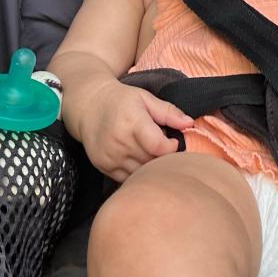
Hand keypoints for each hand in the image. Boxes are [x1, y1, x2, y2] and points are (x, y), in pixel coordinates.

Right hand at [78, 81, 194, 181]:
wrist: (88, 106)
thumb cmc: (121, 100)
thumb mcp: (145, 98)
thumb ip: (168, 111)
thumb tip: (189, 123)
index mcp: (131, 122)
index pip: (159, 147)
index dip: (172, 147)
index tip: (173, 141)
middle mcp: (119, 142)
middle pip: (152, 161)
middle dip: (162, 156)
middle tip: (161, 145)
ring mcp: (110, 156)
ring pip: (141, 173)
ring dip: (150, 166)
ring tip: (149, 151)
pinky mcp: (103, 166)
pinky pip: (127, 178)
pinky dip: (137, 172)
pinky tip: (137, 158)